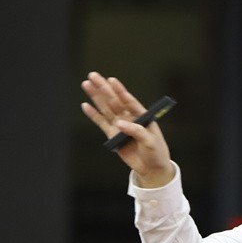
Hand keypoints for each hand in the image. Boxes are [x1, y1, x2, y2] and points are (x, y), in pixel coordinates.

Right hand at [80, 71, 174, 187]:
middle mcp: (129, 117)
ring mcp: (120, 125)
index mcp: (141, 115)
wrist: (151, 167)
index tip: (112, 80)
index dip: (120, 90)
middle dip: (103, 87)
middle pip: (114, 100)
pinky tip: (85, 105)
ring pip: (105, 108)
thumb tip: (119, 124)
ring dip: (96, 96)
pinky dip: (93, 115)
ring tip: (87, 84)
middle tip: (93, 75)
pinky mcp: (113, 135)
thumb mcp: (150, 141)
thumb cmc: (156, 151)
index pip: (129, 100)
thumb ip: (136, 131)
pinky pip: (101, 123)